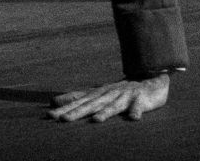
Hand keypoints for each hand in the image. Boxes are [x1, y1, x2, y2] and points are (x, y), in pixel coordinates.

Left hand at [48, 72, 169, 122]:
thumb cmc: (120, 91)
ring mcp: (125, 96)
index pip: (79, 101)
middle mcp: (109, 93)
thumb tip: (53, 102)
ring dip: (106, 112)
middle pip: (92, 104)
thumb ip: (77, 97)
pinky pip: (139, 106)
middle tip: (63, 119)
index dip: (65, 108)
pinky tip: (133, 118)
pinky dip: (137, 111)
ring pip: (115, 105)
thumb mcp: (97, 93)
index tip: (49, 115)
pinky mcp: (141, 100)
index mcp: (98, 93)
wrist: (149, 79)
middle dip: (78, 111)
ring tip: (96, 120)